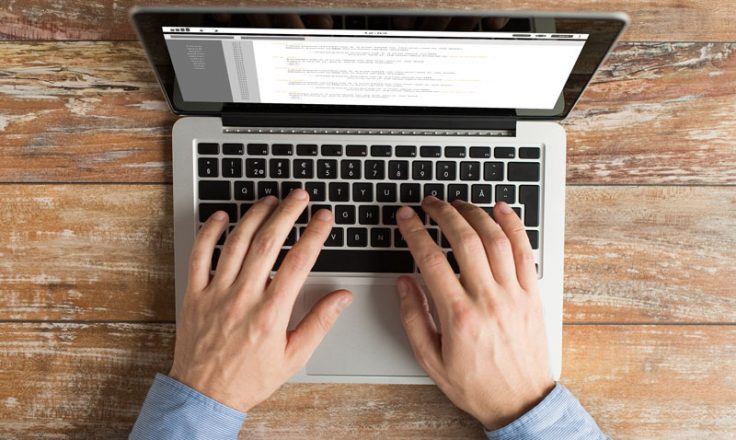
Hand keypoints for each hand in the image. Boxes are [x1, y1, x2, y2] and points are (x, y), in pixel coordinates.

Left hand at [169, 189, 352, 411]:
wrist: (205, 395)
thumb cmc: (249, 378)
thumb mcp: (294, 356)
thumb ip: (319, 322)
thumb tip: (342, 297)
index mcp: (271, 313)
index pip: (299, 262)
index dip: (314, 234)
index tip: (324, 218)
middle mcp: (243, 298)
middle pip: (268, 243)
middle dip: (287, 214)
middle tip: (300, 197)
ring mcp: (216, 293)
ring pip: (236, 243)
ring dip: (255, 216)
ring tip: (270, 200)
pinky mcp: (195, 294)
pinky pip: (199, 256)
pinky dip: (209, 233)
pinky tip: (222, 217)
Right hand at [395, 197, 553, 429]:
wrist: (520, 402)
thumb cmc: (476, 384)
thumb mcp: (430, 359)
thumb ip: (413, 318)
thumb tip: (403, 283)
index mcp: (459, 316)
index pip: (431, 259)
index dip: (414, 231)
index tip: (406, 217)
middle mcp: (488, 300)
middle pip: (465, 240)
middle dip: (443, 213)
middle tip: (430, 203)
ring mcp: (514, 294)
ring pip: (495, 239)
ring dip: (475, 213)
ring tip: (458, 203)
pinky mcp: (533, 294)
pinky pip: (525, 251)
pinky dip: (513, 225)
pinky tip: (501, 209)